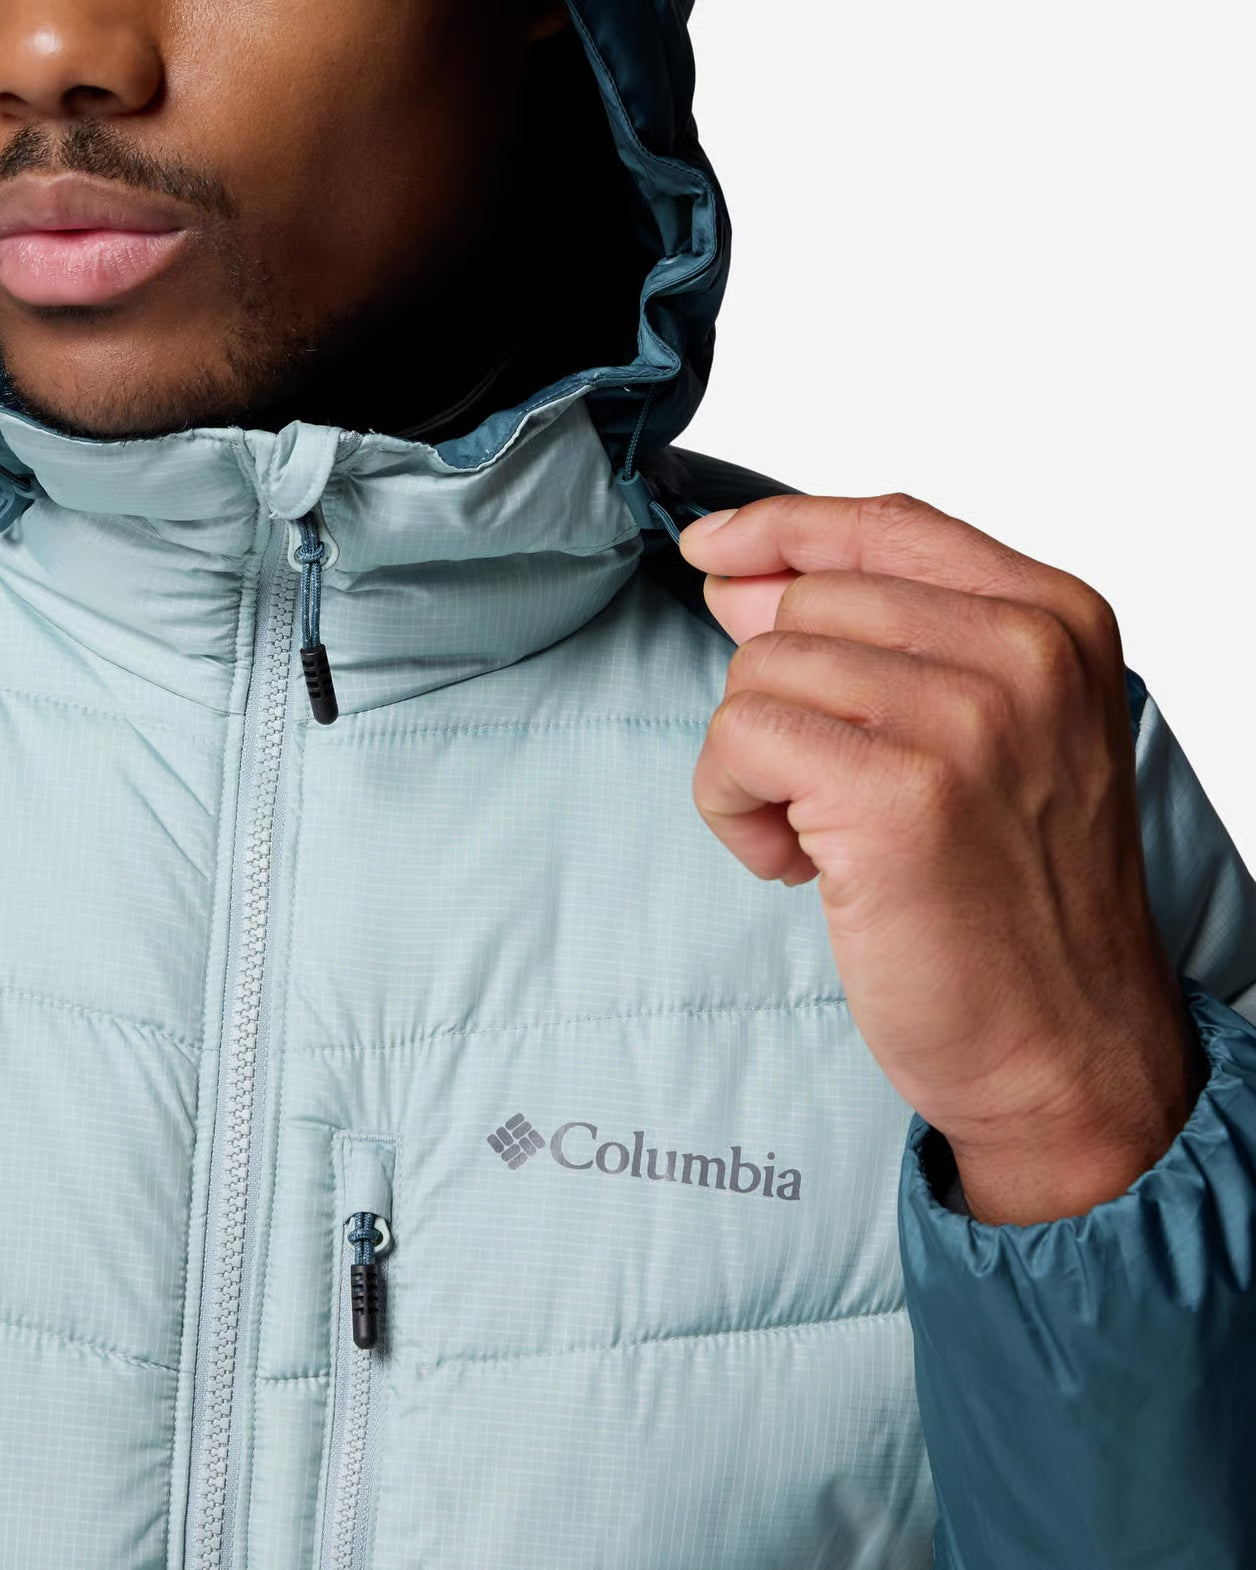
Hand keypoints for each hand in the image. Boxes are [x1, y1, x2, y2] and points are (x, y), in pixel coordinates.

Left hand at [679, 492, 1204, 1223]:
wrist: (1068, 1049)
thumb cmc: (1018, 904)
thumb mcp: (988, 740)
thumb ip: (883, 645)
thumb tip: (740, 581)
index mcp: (1057, 621)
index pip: (886, 524)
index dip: (782, 529)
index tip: (713, 550)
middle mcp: (1023, 652)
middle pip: (807, 603)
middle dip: (779, 699)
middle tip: (821, 797)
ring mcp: (967, 718)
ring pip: (761, 669)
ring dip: (754, 765)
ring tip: (819, 842)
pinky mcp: (897, 795)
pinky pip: (739, 739)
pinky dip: (733, 806)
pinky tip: (793, 867)